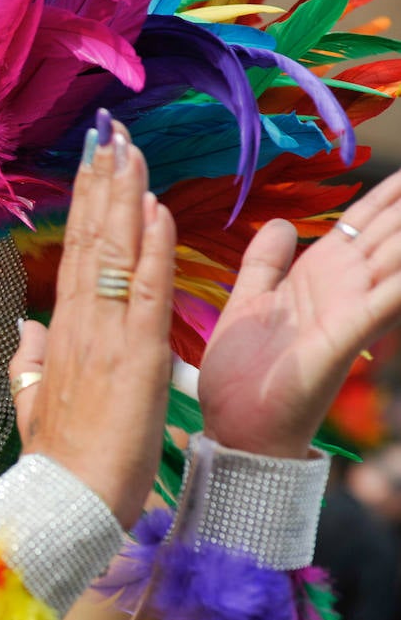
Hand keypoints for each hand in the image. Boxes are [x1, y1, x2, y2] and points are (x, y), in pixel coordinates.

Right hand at [11, 119, 176, 526]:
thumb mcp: (32, 405)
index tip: (90, 167)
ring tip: (127, 148)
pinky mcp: (135, 355)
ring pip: (113, 254)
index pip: (74, 259)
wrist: (68, 502)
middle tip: (109, 134)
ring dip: (123, 197)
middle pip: (89, 242)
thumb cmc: (58, 462)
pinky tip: (155, 207)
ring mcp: (103, 337)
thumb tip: (27, 329)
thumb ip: (28, 363)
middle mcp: (76, 327)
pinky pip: (143, 289)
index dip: (83, 210)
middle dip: (100, 185)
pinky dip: (150, 246)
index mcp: (58, 338)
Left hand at [198, 171, 400, 456]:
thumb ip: (265, 263)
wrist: (234, 428)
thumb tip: (285, 221)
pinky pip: (388, 300)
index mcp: (318, 275)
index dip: (391, 192)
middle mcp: (344, 287)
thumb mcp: (249, 302)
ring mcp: (351, 311)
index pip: (365, 221)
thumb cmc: (242, 373)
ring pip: (400, 256)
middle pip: (393, 230)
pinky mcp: (346, 337)